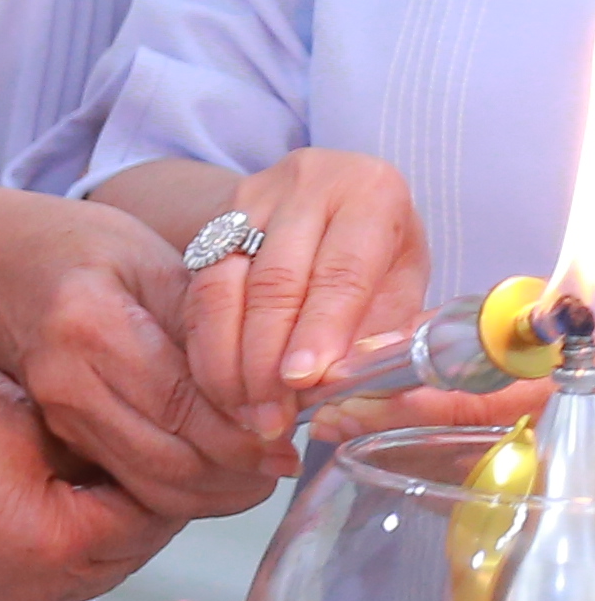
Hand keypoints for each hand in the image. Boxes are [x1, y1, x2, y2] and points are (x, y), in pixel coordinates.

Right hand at [0, 196, 288, 523]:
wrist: (2, 268)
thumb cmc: (91, 253)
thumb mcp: (157, 262)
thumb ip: (212, 326)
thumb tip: (276, 392)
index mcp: (90, 324)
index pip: (181, 403)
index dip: (244, 433)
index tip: (290, 441)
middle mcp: (66, 380)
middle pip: (169, 457)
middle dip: (238, 473)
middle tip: (284, 461)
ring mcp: (59, 414)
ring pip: (153, 484)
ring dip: (216, 491)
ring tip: (260, 472)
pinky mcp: (64, 435)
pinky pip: (136, 482)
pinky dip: (187, 489)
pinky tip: (220, 469)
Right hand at [0, 395, 172, 600]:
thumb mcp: (24, 425)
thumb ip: (92, 442)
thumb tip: (138, 448)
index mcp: (68, 544)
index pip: (155, 512)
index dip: (173, 475)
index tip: (184, 445)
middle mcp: (53, 588)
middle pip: (135, 549)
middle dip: (149, 504)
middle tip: (159, 460)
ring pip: (101, 568)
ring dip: (112, 529)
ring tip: (107, 482)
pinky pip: (61, 578)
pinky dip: (72, 546)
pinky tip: (58, 509)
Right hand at [188, 149, 432, 418]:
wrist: (340, 206)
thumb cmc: (382, 256)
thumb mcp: (402, 289)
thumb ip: (378, 336)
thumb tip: (337, 394)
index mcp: (372, 194)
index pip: (341, 270)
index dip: (318, 329)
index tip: (301, 381)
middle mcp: (308, 184)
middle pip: (275, 279)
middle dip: (265, 356)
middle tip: (267, 416)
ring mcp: (252, 197)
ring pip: (224, 283)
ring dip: (226, 356)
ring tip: (240, 409)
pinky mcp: (213, 219)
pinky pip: (197, 288)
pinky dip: (204, 343)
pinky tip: (215, 384)